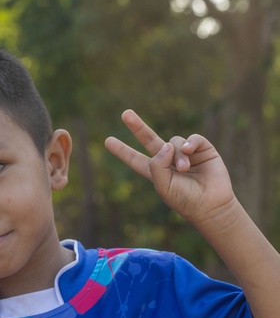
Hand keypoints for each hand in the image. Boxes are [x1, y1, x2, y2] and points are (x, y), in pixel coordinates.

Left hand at [104, 109, 237, 225]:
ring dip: (177, 154)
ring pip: (173, 142)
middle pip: (149, 139)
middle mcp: (168, 160)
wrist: (210, 204)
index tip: (107, 141)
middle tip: (125, 114)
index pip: (135, 159)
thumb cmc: (184, 199)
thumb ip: (157, 165)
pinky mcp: (202, 149)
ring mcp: (185, 154)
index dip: (122, 151)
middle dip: (137, 127)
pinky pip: (192, 138)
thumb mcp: (163, 185)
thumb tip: (164, 144)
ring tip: (183, 169)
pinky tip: (188, 150)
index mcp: (155, 171)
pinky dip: (189, 142)